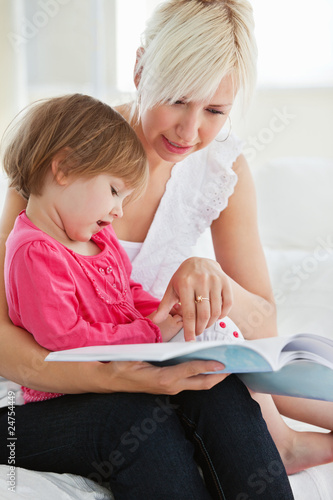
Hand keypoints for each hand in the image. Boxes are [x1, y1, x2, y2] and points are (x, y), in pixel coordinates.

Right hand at [102, 359, 227, 394]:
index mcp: (164, 379)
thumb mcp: (139, 356)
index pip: (192, 371)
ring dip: (213, 376)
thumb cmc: (121, 364)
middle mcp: (170, 386)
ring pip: (198, 384)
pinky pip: (190, 382)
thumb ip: (157, 353)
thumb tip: (177, 347)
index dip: (209, 365)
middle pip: (202, 383)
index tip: (224, 362)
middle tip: (235, 366)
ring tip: (227, 364)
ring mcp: (170, 388)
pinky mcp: (168, 386)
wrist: (108, 379)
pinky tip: (208, 366)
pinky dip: (202, 375)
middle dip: (220, 376)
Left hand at [152, 257, 232, 340]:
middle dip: (200, 328)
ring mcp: (215, 280)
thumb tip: (154, 321)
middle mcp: (201, 281)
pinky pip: (228, 303)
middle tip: (197, 333)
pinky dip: (223, 314)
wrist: (199, 261)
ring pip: (216, 311)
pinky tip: (216, 317)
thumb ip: (164, 306)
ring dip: (211, 323)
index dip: (189, 329)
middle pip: (203, 314)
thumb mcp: (172, 289)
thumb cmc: (183, 278)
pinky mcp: (225, 281)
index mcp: (185, 284)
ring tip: (204, 325)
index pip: (188, 312)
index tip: (190, 340)